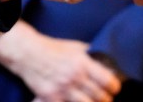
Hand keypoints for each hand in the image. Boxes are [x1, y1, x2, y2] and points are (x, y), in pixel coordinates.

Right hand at [0, 21, 121, 101]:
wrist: (28, 54)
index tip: (114, 88)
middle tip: (105, 98)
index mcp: (82, 63)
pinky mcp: (51, 98)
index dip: (114, 87)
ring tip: (93, 101)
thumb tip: (106, 62)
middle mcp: (75, 77)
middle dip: (106, 99)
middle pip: (100, 97)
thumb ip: (90, 55)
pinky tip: (75, 101)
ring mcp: (63, 89)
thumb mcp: (75, 47)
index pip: (108, 81)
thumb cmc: (53, 49)